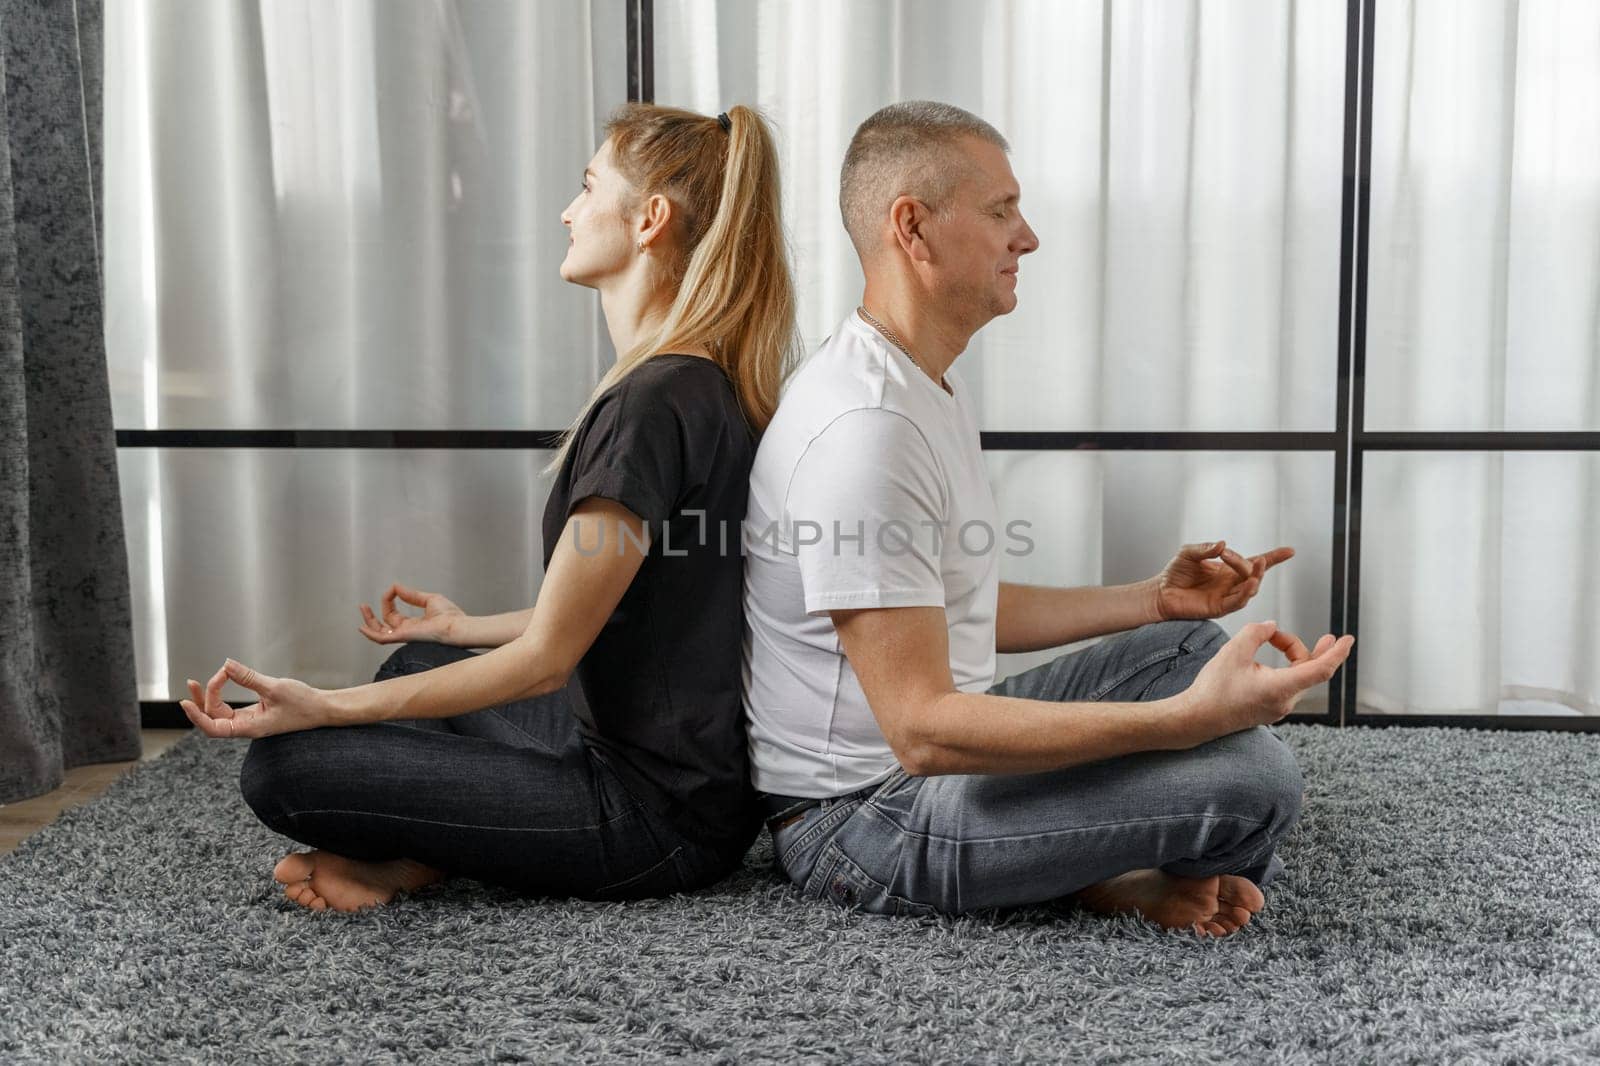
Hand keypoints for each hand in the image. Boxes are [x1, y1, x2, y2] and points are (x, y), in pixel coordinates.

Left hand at [180, 659, 332, 738]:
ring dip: (209, 696)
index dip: (196, 716)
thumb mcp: (275, 688)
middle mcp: (246, 727)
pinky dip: (222, 694)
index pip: (213, 728)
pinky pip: (230, 707)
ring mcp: (249, 720)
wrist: (322, 709)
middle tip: (196, 681)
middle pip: (212, 718)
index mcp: (250, 727)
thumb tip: (226, 664)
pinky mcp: (254, 713)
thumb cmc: (304, 704)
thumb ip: (248, 677)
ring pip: (219, 712)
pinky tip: (221, 681)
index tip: (184, 702)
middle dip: (201, 700)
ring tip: (201, 681)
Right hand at [358, 583, 464, 644]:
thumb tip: (396, 587)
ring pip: (380, 632)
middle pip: (384, 624)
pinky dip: (371, 634)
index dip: (389, 600)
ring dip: (369, 621)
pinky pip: (382, 639)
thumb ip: (411, 595)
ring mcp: (404, 635)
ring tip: (363, 608)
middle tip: (363, 605)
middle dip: (372, 615)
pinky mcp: (403, 637)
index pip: (394, 615)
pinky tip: (362, 627)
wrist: (456, 625)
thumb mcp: (429, 599)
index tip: (393, 589)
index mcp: (414, 624)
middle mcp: (407, 631)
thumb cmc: (450, 616)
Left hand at [1152, 540, 1294, 620]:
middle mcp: (1231, 583)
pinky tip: (1250, 584)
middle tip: (1235, 556)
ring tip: (1256, 567)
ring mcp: (1227, 596)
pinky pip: (1237, 602)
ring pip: (1249, 589)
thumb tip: (1223, 545)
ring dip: (1255, 577)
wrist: (1160, 592)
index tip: (1290, 551)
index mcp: (1228, 569)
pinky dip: (1246, 593)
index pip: (1255, 562)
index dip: (1274, 557)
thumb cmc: (1175, 573)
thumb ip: (1205, 548)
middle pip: (1253, 573)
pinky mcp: (1219, 608)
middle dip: (1251, 564)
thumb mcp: (1189, 553)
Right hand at [1179, 621, 1353, 742]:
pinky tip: (1271, 660)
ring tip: (1275, 639)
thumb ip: (1256, 632)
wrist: (1197, 718)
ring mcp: (1277, 708)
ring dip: (1294, 657)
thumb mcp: (1234, 651)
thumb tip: (1271, 627)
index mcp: (1280, 688)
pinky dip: (1286, 670)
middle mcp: (1284, 701)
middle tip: (1329, 637)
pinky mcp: (1269, 710)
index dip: (1337, 653)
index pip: (1321, 669)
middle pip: (1309, 670)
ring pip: (1298, 678)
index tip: (1348, 640)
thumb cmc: (1213, 689)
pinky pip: (1287, 686)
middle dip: (1312, 650)